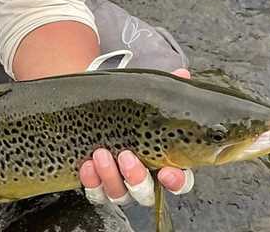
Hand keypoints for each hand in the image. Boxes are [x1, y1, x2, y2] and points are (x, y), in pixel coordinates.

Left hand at [79, 68, 194, 206]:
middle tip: (126, 155)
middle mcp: (143, 177)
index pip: (179, 181)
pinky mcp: (96, 183)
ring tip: (101, 153)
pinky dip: (92, 182)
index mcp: (163, 160)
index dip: (176, 181)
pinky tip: (86, 165)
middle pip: (146, 193)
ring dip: (111, 177)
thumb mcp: (142, 94)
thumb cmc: (124, 103)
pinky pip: (95, 193)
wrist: (89, 102)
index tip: (167, 172)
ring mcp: (119, 183)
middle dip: (137, 178)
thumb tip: (182, 74)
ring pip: (120, 195)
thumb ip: (164, 88)